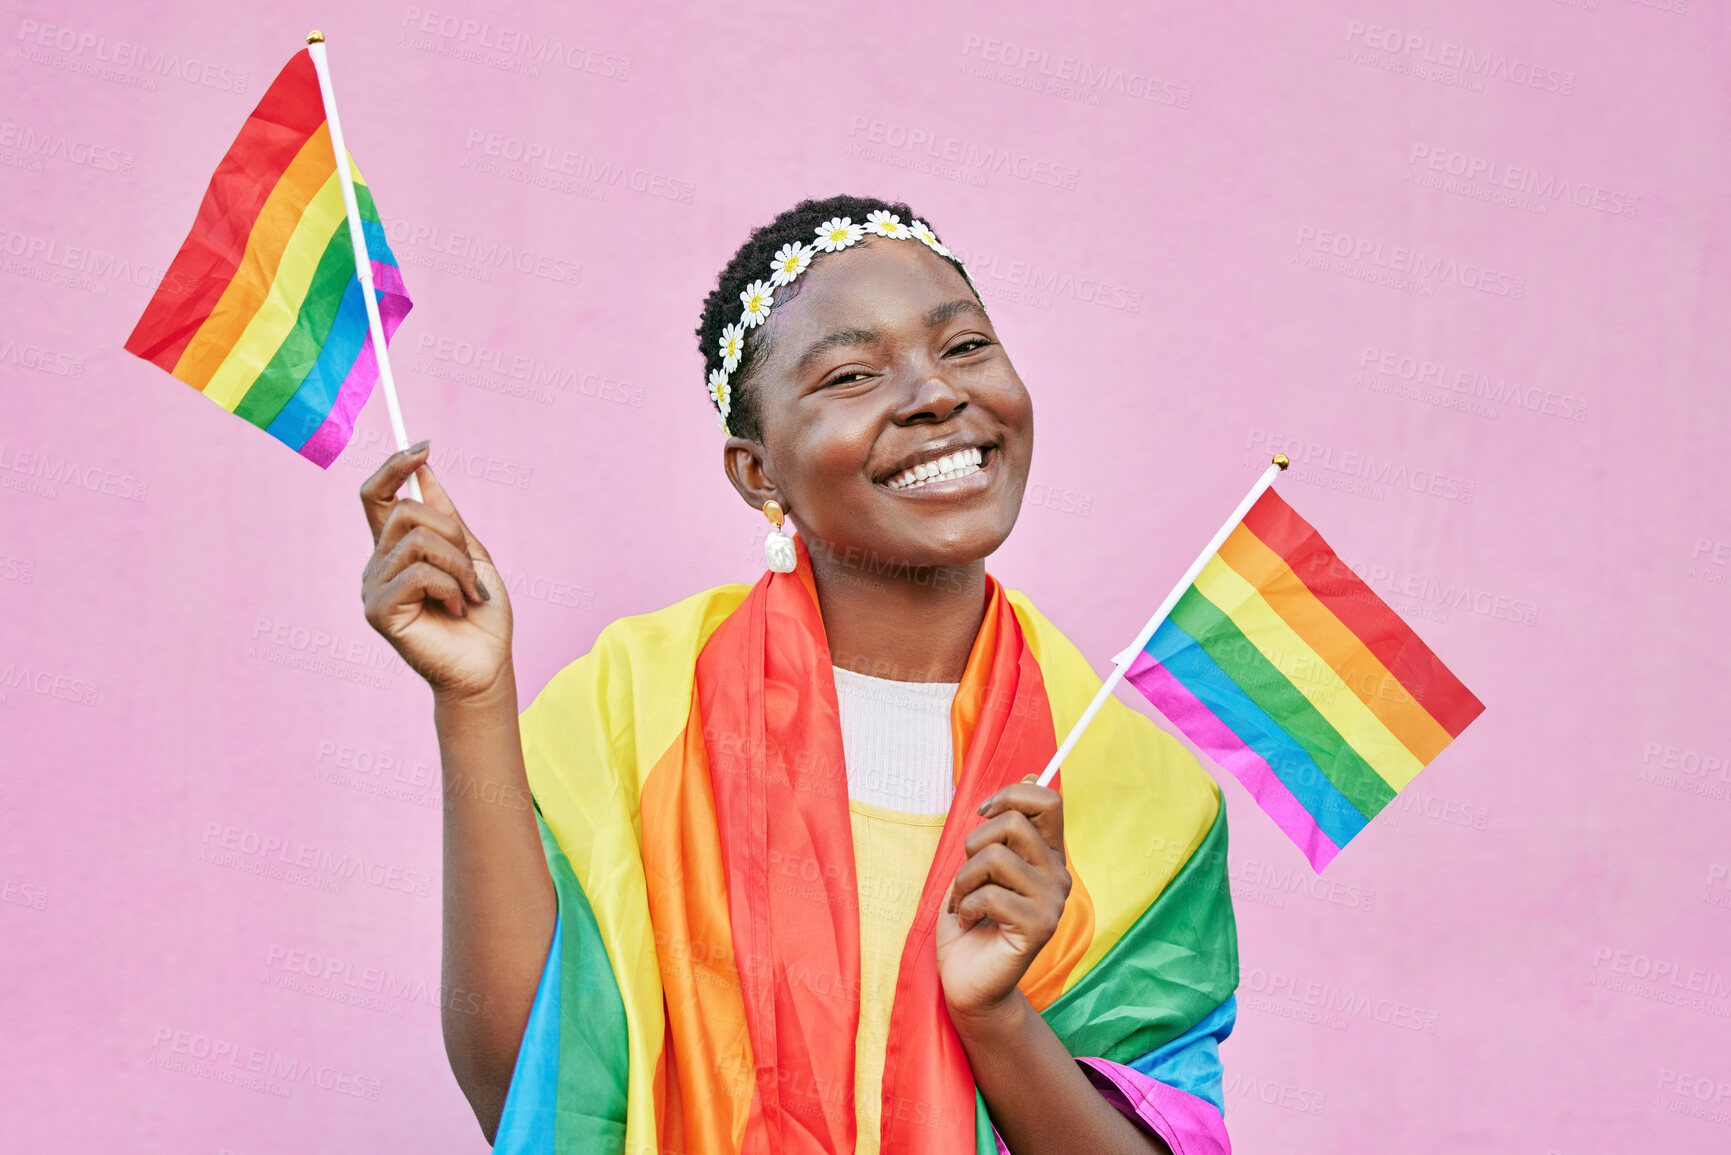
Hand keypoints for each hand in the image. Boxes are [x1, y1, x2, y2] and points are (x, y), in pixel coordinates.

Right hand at [360, 442, 511, 700]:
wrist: (487, 664)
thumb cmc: (481, 615)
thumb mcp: (471, 555)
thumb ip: (447, 517)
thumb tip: (426, 469)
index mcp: (395, 550)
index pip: (377, 496)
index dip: (395, 466)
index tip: (424, 447)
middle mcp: (377, 565)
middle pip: (406, 511)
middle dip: (452, 533)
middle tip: (470, 570)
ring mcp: (374, 587)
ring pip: (417, 540)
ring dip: (458, 564)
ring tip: (468, 594)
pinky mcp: (378, 611)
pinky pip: (418, 572)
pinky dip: (451, 586)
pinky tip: (456, 609)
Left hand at [935, 775, 1070, 1022]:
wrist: (968, 983)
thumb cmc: (970, 921)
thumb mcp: (981, 865)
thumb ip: (1004, 827)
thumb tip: (1031, 774)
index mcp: (1047, 855)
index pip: (1049, 800)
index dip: (1011, 795)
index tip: (983, 814)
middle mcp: (1058, 875)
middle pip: (1013, 822)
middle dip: (973, 844)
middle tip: (968, 877)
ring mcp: (1053, 902)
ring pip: (994, 857)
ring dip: (963, 880)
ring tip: (963, 903)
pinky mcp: (1039, 928)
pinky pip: (990, 895)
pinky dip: (964, 907)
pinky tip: (969, 924)